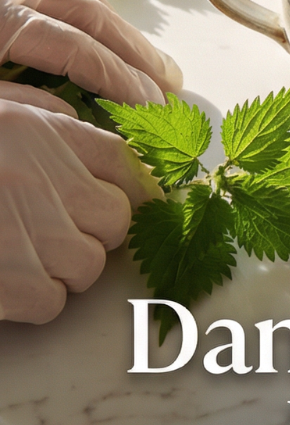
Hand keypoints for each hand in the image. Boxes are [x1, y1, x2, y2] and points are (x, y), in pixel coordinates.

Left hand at [0, 0, 181, 105]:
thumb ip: (19, 109)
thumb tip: (78, 117)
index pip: (75, 49)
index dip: (119, 79)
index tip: (151, 107)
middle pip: (86, 12)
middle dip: (133, 50)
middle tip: (169, 84)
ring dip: (117, 26)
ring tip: (150, 61)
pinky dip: (90, 5)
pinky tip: (107, 28)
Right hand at [0, 84, 161, 322]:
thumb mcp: (0, 122)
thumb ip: (43, 133)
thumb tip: (98, 157)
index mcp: (35, 130)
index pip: (120, 159)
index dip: (137, 188)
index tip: (141, 204)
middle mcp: (43, 175)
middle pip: (115, 218)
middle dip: (90, 234)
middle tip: (45, 235)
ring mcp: (34, 230)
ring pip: (88, 265)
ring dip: (58, 270)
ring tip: (13, 254)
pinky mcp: (16, 281)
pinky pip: (52, 302)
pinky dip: (30, 300)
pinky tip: (2, 282)